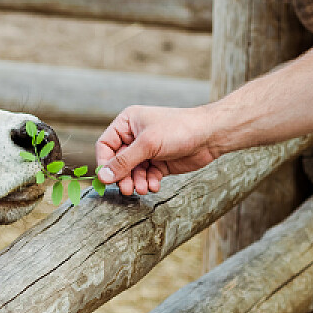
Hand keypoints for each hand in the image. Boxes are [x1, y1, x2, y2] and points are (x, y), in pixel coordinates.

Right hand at [95, 105, 222, 196]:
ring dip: (137, 182)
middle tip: (127, 189)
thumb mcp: (148, 144)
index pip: (105, 145)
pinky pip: (147, 176)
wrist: (210, 135)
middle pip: (118, 162)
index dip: (104, 162)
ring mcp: (148, 150)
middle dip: (123, 176)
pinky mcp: (159, 162)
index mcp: (127, 123)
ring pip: (133, 172)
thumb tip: (102, 176)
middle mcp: (135, 136)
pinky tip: (155, 185)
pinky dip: (149, 182)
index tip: (107, 179)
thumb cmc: (179, 129)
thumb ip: (124, 161)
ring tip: (143, 189)